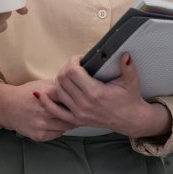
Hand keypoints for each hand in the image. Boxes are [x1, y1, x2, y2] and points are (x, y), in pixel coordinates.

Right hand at [0, 80, 77, 141]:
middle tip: (80, 110)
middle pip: (70, 115)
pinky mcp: (39, 135)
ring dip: (69, 122)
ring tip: (70, 116)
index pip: (70, 99)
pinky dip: (60, 129)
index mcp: (46, 95)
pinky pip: (58, 134)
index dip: (77, 100)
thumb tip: (76, 87)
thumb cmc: (27, 94)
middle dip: (76, 113)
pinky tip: (58, 123)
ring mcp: (41, 125)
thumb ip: (59, 86)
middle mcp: (44, 111)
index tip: (81, 100)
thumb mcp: (43, 84)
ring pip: (66, 126)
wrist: (7, 106)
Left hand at [45, 54, 171, 138]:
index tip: (80, 58)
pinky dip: (46, 102)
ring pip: (57, 91)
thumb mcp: (132, 81)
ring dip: (59, 79)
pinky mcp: (76, 119)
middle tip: (74, 65)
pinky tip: (40, 93)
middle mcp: (84, 104)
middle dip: (66, 68)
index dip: (73, 60)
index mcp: (95, 93)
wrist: (130, 120)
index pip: (72, 71)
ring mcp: (78, 113)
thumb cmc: (130, 99)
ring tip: (68, 75)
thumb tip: (125, 54)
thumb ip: (128, 67)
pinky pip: (55, 111)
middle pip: (62, 79)